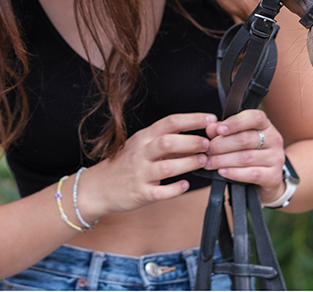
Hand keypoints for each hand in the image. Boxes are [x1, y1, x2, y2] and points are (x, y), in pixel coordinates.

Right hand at [74, 112, 215, 222]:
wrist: (100, 186)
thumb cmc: (126, 164)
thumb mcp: (142, 145)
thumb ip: (166, 140)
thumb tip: (198, 135)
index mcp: (144, 137)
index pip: (170, 122)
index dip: (192, 119)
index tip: (211, 120)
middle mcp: (141, 153)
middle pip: (167, 142)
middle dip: (191, 142)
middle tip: (208, 144)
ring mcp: (140, 173)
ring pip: (166, 167)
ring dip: (188, 163)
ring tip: (203, 162)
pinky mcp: (141, 193)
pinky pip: (160, 192)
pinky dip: (175, 188)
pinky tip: (185, 185)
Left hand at [205, 110, 286, 203]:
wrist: (267, 179)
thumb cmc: (249, 153)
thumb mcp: (238, 138)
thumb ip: (224, 131)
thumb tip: (211, 128)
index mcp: (266, 125)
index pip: (254, 117)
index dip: (235, 122)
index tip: (219, 129)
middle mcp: (274, 139)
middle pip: (245, 139)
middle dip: (221, 145)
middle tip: (207, 150)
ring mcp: (276, 158)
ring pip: (246, 157)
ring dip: (223, 160)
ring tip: (209, 162)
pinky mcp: (274, 176)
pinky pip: (252, 174)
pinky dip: (234, 173)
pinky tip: (222, 172)